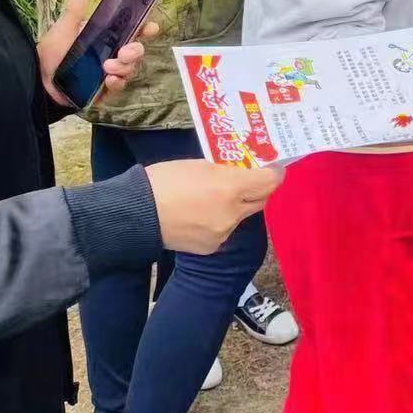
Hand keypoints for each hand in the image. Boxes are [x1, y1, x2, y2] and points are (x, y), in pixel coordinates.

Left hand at [38, 0, 160, 107]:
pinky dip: (117, 84)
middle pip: (137, 51)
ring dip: (125, 68)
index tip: (151, 27)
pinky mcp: (103, 91)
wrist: (38, 81)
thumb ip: (76, 7)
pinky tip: (109, 80)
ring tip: (107, 67)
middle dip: (135, 51)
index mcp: (106, 36)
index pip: (133, 31)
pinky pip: (119, 88)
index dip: (145, 29)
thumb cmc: (51, 52)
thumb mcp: (65, 27)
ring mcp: (109, 73)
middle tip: (124, 52)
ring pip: (131, 69)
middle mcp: (111, 53)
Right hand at [144, 159, 281, 253]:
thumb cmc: (164, 181)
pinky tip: (200, 215)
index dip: (275, 173)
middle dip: (257, 189)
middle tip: (248, 179)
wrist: (137, 215)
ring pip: (241, 216)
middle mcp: (232, 213)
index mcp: (230, 188)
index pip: (269, 182)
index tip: (273, 167)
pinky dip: (220, 222)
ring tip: (214, 197)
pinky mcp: (212, 247)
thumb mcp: (200, 165)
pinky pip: (225, 230)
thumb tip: (241, 172)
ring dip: (236, 206)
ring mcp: (223, 233)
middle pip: (260, 200)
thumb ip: (226, 170)